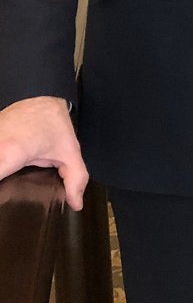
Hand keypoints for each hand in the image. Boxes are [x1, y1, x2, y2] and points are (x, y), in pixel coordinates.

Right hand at [0, 96, 88, 210]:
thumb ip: (75, 179)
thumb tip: (76, 205)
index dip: (0, 197)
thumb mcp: (69, 152)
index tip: (7, 202)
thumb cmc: (52, 125)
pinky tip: (5, 171)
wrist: (39, 96)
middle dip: (1, 190)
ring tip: (7, 186)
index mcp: (8, 154)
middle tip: (10, 195)